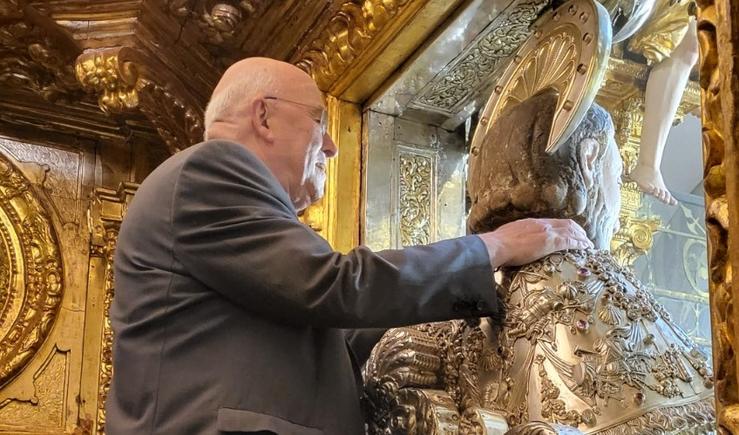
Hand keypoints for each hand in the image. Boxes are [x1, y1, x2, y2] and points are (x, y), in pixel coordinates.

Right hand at [476, 218, 592, 268]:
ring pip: (571, 231)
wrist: (496, 245)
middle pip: (566, 224)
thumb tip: (514, 244)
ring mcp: (547, 232)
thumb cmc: (498, 245)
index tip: (570, 232)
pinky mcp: (550, 242)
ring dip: (581, 237)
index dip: (564, 227)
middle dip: (577, 230)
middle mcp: (542, 224)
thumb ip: (516, 238)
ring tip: (588, 244)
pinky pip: (571, 242)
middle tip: (584, 238)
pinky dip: (580, 244)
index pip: (553, 222)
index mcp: (532, 223)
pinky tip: (586, 248)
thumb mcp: (508, 236)